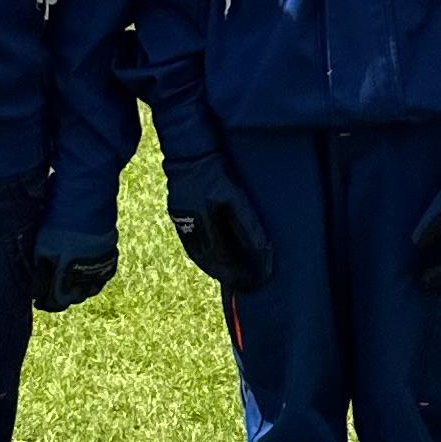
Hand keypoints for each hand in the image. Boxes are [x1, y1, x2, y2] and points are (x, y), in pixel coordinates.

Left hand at [30, 224, 118, 313]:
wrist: (86, 206)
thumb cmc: (60, 226)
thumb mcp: (42, 249)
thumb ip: (40, 273)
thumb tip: (35, 291)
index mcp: (66, 278)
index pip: (56, 302)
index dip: (46, 304)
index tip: (39, 301)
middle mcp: (85, 278)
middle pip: (74, 298)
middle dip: (62, 296)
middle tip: (52, 289)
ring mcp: (100, 269)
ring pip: (90, 289)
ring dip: (79, 288)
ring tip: (69, 281)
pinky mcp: (110, 259)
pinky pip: (102, 277)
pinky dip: (93, 278)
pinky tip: (84, 271)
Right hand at [164, 159, 273, 291]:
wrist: (189, 157)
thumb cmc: (216, 175)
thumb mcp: (237, 198)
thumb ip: (248, 224)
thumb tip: (263, 248)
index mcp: (205, 225)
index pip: (222, 258)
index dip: (236, 272)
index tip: (249, 280)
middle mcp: (190, 229)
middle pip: (208, 262)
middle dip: (225, 275)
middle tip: (241, 284)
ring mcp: (182, 224)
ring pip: (197, 256)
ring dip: (214, 269)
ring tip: (228, 276)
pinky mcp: (178, 218)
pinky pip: (191, 246)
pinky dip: (204, 257)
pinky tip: (213, 259)